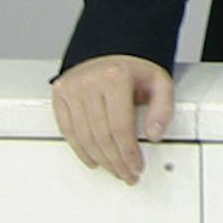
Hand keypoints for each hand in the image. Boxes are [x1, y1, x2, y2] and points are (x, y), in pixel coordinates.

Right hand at [52, 54, 174, 184]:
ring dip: (100, 160)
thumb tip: (154, 134)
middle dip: (116, 161)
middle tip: (126, 174)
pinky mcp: (60, 93)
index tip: (136, 166)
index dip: (128, 153)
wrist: (112, 48)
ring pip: (84, 137)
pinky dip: (80, 149)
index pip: (120, 128)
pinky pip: (67, 130)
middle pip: (101, 136)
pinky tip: (92, 159)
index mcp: (115, 78)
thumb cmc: (134, 68)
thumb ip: (162, 108)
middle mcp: (90, 82)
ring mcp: (72, 88)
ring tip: (113, 169)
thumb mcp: (159, 82)